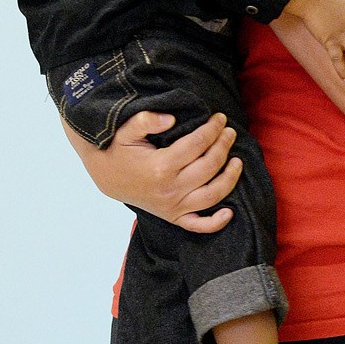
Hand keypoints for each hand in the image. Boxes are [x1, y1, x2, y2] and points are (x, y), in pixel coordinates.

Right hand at [62, 109, 240, 231]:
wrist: (107, 177)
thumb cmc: (119, 151)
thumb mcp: (126, 130)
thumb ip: (146, 120)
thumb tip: (171, 118)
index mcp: (161, 166)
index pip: (198, 144)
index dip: (212, 129)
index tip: (219, 118)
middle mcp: (171, 189)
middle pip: (210, 166)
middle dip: (224, 145)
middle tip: (229, 131)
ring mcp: (173, 206)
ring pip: (212, 195)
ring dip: (230, 178)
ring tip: (238, 160)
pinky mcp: (173, 217)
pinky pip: (199, 225)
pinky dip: (216, 222)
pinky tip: (230, 212)